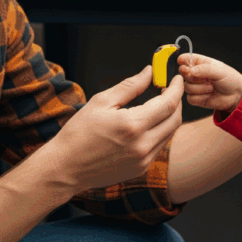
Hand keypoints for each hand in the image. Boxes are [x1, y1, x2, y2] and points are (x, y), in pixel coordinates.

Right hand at [50, 66, 183, 191]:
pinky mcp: (140, 169)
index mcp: (132, 125)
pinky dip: (160, 131)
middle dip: (177, 101)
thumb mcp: (101, 101)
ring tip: (158, 103)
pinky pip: (159, 146)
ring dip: (169, 116)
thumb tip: (149, 72)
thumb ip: (130, 86)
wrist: (64, 168)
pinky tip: (148, 122)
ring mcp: (143, 160)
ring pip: (169, 134)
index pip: (168, 104)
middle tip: (169, 89)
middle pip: (175, 120)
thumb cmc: (78, 133)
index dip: (176, 89)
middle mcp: (142, 145)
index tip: (177, 79)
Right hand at [176, 53, 241, 113]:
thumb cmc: (230, 79)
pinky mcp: (196, 98)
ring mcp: (195, 86)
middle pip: (183, 73)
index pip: (186, 59)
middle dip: (192, 77)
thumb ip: (204, 69)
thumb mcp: (219, 70)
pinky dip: (200, 98)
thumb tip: (190, 71)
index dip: (182, 60)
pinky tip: (209, 95)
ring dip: (199, 88)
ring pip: (186, 87)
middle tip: (203, 78)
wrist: (236, 96)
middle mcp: (196, 74)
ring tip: (211, 87)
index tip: (184, 64)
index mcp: (201, 63)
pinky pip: (190, 98)